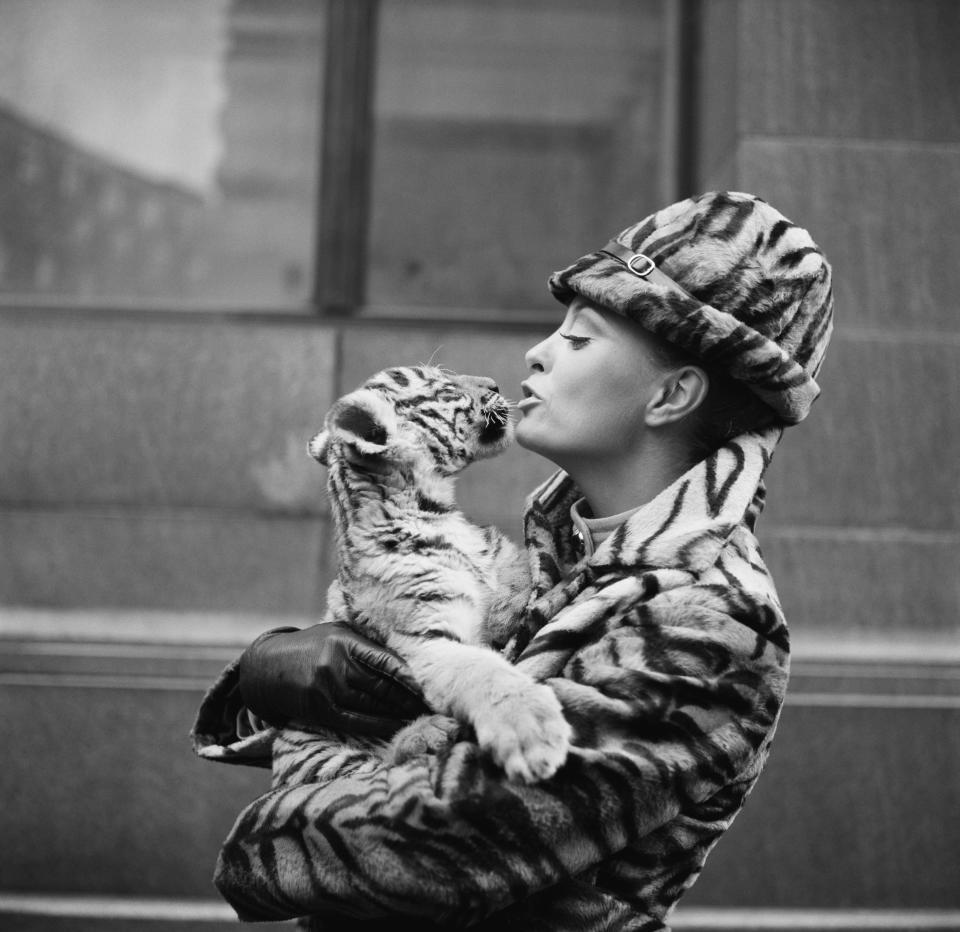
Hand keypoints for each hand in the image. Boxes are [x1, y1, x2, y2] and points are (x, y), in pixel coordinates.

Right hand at [237, 623, 428, 737]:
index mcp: (344, 641)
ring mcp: (327, 689)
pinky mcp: (319, 710)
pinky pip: (356, 721)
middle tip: (434, 704)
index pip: (385, 659)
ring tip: (421, 716)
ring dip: (399, 713)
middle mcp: (336, 664)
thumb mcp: (337, 634)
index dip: (409, 675)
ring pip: (373, 705)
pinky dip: (380, 725)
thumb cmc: (312, 647)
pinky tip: (397, 727)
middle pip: (382, 685)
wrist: (266, 667)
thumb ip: (366, 643)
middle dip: (409, 697)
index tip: (429, 684)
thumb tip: (406, 655)